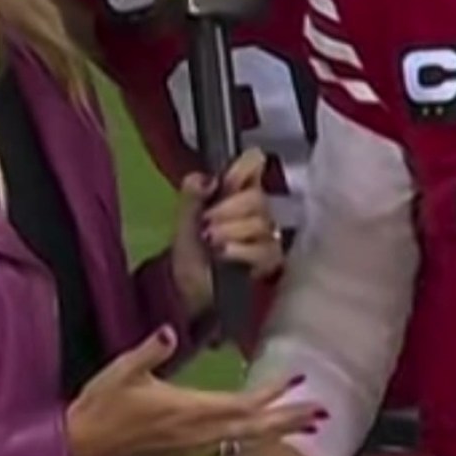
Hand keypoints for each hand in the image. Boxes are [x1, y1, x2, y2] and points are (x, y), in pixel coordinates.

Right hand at [63, 328, 322, 455]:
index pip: (243, 404)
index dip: (274, 394)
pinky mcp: (185, 455)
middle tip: (323, 413)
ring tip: (305, 424)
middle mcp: (199, 433)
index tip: (299, 380)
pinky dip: (251, 438)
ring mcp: (193, 448)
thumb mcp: (123, 370)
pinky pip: (227, 447)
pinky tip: (259, 434)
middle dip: (290, 420)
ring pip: (244, 440)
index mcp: (189, 410)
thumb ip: (151, 351)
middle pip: (255, 428)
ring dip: (276, 432)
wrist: (83, 445)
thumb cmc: (102, 404)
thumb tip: (170, 331)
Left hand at [172, 147, 284, 318]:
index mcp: (235, 191)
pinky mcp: (272, 258)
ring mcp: (267, 234)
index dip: (242, 169)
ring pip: (260, 222)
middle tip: (206, 225)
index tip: (225, 186)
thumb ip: (191, 196)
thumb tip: (205, 178)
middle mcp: (256, 209)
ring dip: (231, 231)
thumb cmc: (191, 255)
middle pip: (256, 197)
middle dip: (228, 210)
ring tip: (212, 243)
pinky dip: (241, 250)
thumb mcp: (183, 223)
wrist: (193, 293)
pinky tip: (225, 255)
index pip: (253, 163)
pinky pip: (265, 248)